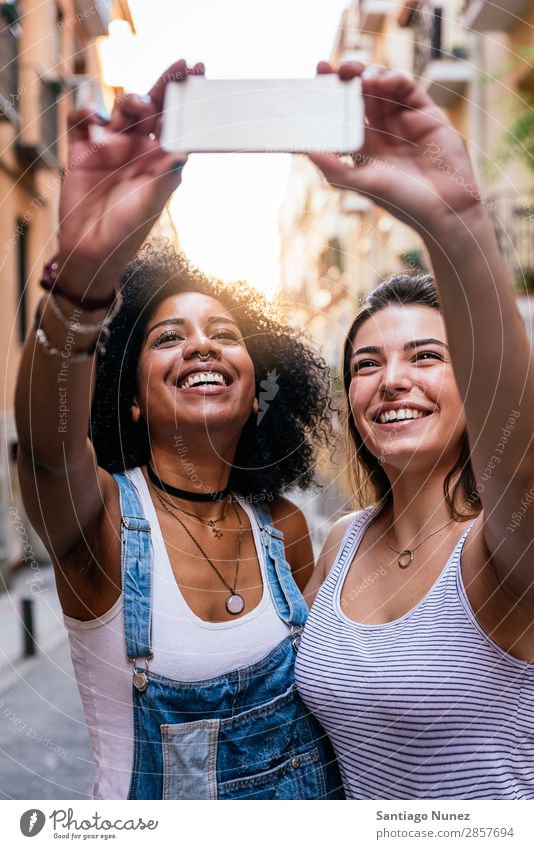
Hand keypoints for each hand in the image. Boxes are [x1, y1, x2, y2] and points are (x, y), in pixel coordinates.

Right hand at [57, 59, 203, 295]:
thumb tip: (187, 149)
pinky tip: (92, 120)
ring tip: (137, 106)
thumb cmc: (128, 230)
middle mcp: (137, 149)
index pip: (175, 120)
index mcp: (159, 158)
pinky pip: (82, 120)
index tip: (199, 70)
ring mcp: (110, 147)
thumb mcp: (152, 202)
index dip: (186, 95)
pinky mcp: (82, 150)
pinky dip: (85, 112)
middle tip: (179, 66)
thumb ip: (167, 174)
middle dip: (164, 84)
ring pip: (119, 109)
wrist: (92, 249)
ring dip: (130, 100)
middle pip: (151, 106)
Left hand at [309, 62, 482, 236]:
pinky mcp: (426, 114)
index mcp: (363, 148)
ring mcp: (403, 121)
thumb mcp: (362, 184)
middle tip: (335, 68)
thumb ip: (334, 168)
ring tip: (358, 76)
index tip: (318, 76)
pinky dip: (394, 80)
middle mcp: (382, 132)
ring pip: (382, 88)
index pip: (342, 115)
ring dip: (368, 76)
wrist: (445, 207)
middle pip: (359, 96)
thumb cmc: (403, 202)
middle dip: (346, 79)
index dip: (330, 96)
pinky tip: (382, 82)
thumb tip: (306, 152)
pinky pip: (407, 89)